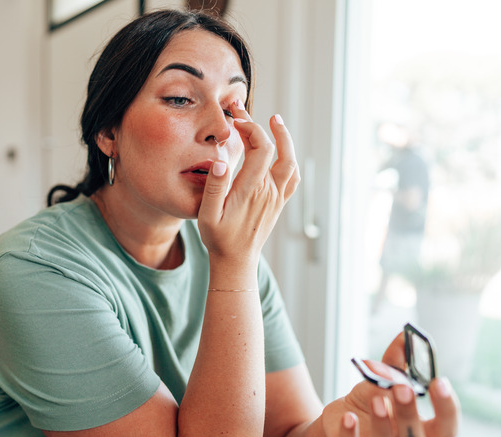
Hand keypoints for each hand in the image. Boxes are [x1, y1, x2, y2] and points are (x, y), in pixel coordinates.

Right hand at [198, 103, 300, 268]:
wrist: (236, 262)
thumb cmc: (218, 239)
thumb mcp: (207, 215)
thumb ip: (215, 187)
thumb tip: (221, 160)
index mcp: (251, 190)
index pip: (260, 148)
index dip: (250, 128)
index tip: (235, 119)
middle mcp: (268, 191)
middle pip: (276, 149)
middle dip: (263, 126)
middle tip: (244, 110)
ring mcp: (276, 197)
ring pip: (290, 161)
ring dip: (284, 139)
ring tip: (274, 121)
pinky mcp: (278, 203)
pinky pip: (292, 177)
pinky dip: (289, 159)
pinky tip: (282, 151)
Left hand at [322, 332, 460, 436]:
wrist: (341, 421)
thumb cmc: (371, 403)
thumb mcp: (383, 383)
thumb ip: (394, 365)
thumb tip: (403, 338)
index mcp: (424, 430)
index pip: (446, 427)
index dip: (447, 407)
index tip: (439, 382)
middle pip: (416, 435)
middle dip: (410, 412)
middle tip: (402, 388)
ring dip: (382, 421)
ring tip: (376, 399)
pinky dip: (350, 432)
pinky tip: (348, 417)